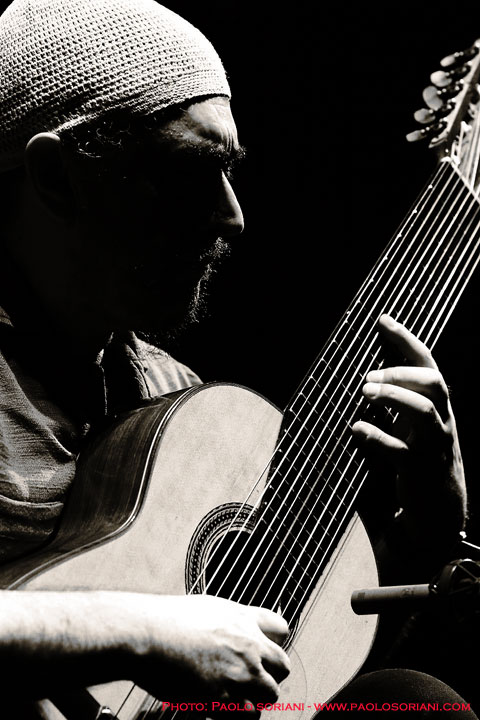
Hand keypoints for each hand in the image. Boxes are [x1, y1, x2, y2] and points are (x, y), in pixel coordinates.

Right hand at [131, 594, 289, 705]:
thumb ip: (230, 622)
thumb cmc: (166, 620)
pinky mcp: (224, 697)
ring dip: (255, 699)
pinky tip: (217, 706)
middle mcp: (248, 643)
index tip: (262, 652)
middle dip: (269, 675)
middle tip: (248, 680)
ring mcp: (239, 671)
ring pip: (270, 695)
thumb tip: (236, 630)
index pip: (281, 629)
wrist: (145, 633)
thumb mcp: (207, 608)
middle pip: (282, 665)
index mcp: (243, 618)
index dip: (273, 642)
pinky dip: (235, 715)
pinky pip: (247, 716)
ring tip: (233, 697)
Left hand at [352, 314, 465, 549]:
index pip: (427, 367)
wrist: (436, 524)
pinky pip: (402, 451)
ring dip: (393, 396)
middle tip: (367, 376)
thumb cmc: (416, 471)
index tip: (383, 321)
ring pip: (425, 411)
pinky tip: (357, 430)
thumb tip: (356, 383)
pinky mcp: (422, 474)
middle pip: (434, 383)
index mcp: (436, 411)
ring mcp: (434, 448)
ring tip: (365, 392)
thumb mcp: (408, 433)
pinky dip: (378, 436)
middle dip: (401, 372)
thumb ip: (391, 408)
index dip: (407, 341)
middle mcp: (440, 425)